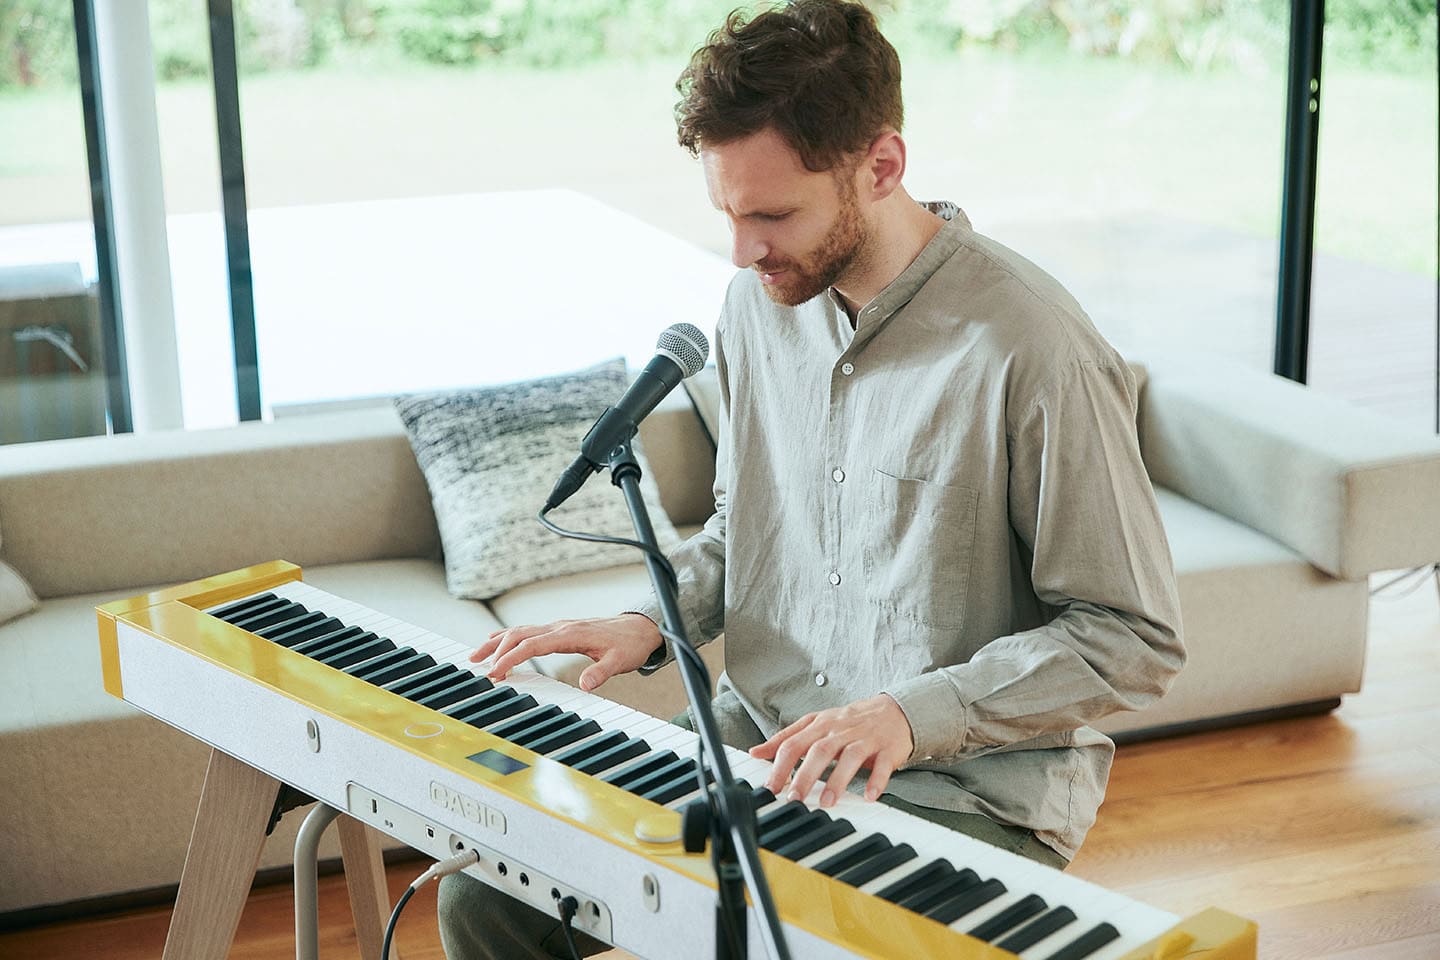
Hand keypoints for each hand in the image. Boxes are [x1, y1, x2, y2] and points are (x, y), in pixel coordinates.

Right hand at [470, 614, 662, 690]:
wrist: (640, 628)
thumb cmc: (629, 644)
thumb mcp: (619, 661)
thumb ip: (601, 672)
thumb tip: (585, 684)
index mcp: (570, 634)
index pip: (531, 645)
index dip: (510, 658)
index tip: (495, 673)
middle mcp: (560, 627)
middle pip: (519, 634)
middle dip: (496, 650)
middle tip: (479, 669)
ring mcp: (559, 627)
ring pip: (521, 630)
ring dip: (498, 642)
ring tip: (477, 656)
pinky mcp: (561, 630)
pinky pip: (529, 631)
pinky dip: (510, 637)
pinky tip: (498, 642)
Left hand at [749, 694, 914, 807]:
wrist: (893, 710)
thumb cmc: (850, 721)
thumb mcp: (815, 724)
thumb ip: (786, 738)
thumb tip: (756, 752)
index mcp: (820, 725)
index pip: (794, 743)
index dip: (779, 766)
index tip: (769, 788)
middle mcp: (841, 730)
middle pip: (820, 750)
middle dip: (805, 775)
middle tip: (794, 799)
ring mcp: (865, 739)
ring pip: (850, 756)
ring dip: (838, 779)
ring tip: (827, 802)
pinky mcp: (887, 749)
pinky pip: (882, 764)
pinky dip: (877, 780)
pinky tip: (870, 796)